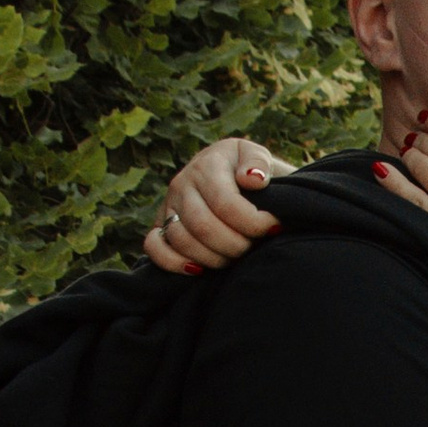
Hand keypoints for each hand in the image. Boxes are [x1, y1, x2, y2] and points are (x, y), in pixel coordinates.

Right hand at [145, 138, 289, 275]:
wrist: (233, 175)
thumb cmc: (251, 172)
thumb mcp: (258, 157)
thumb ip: (258, 163)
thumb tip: (253, 180)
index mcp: (208, 165)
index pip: (226, 203)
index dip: (253, 222)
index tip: (274, 227)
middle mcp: (183, 184)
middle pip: (203, 226)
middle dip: (236, 245)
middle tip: (254, 246)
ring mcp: (168, 206)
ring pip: (182, 240)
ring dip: (214, 257)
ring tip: (236, 256)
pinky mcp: (160, 224)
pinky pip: (153, 246)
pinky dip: (172, 262)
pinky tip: (199, 269)